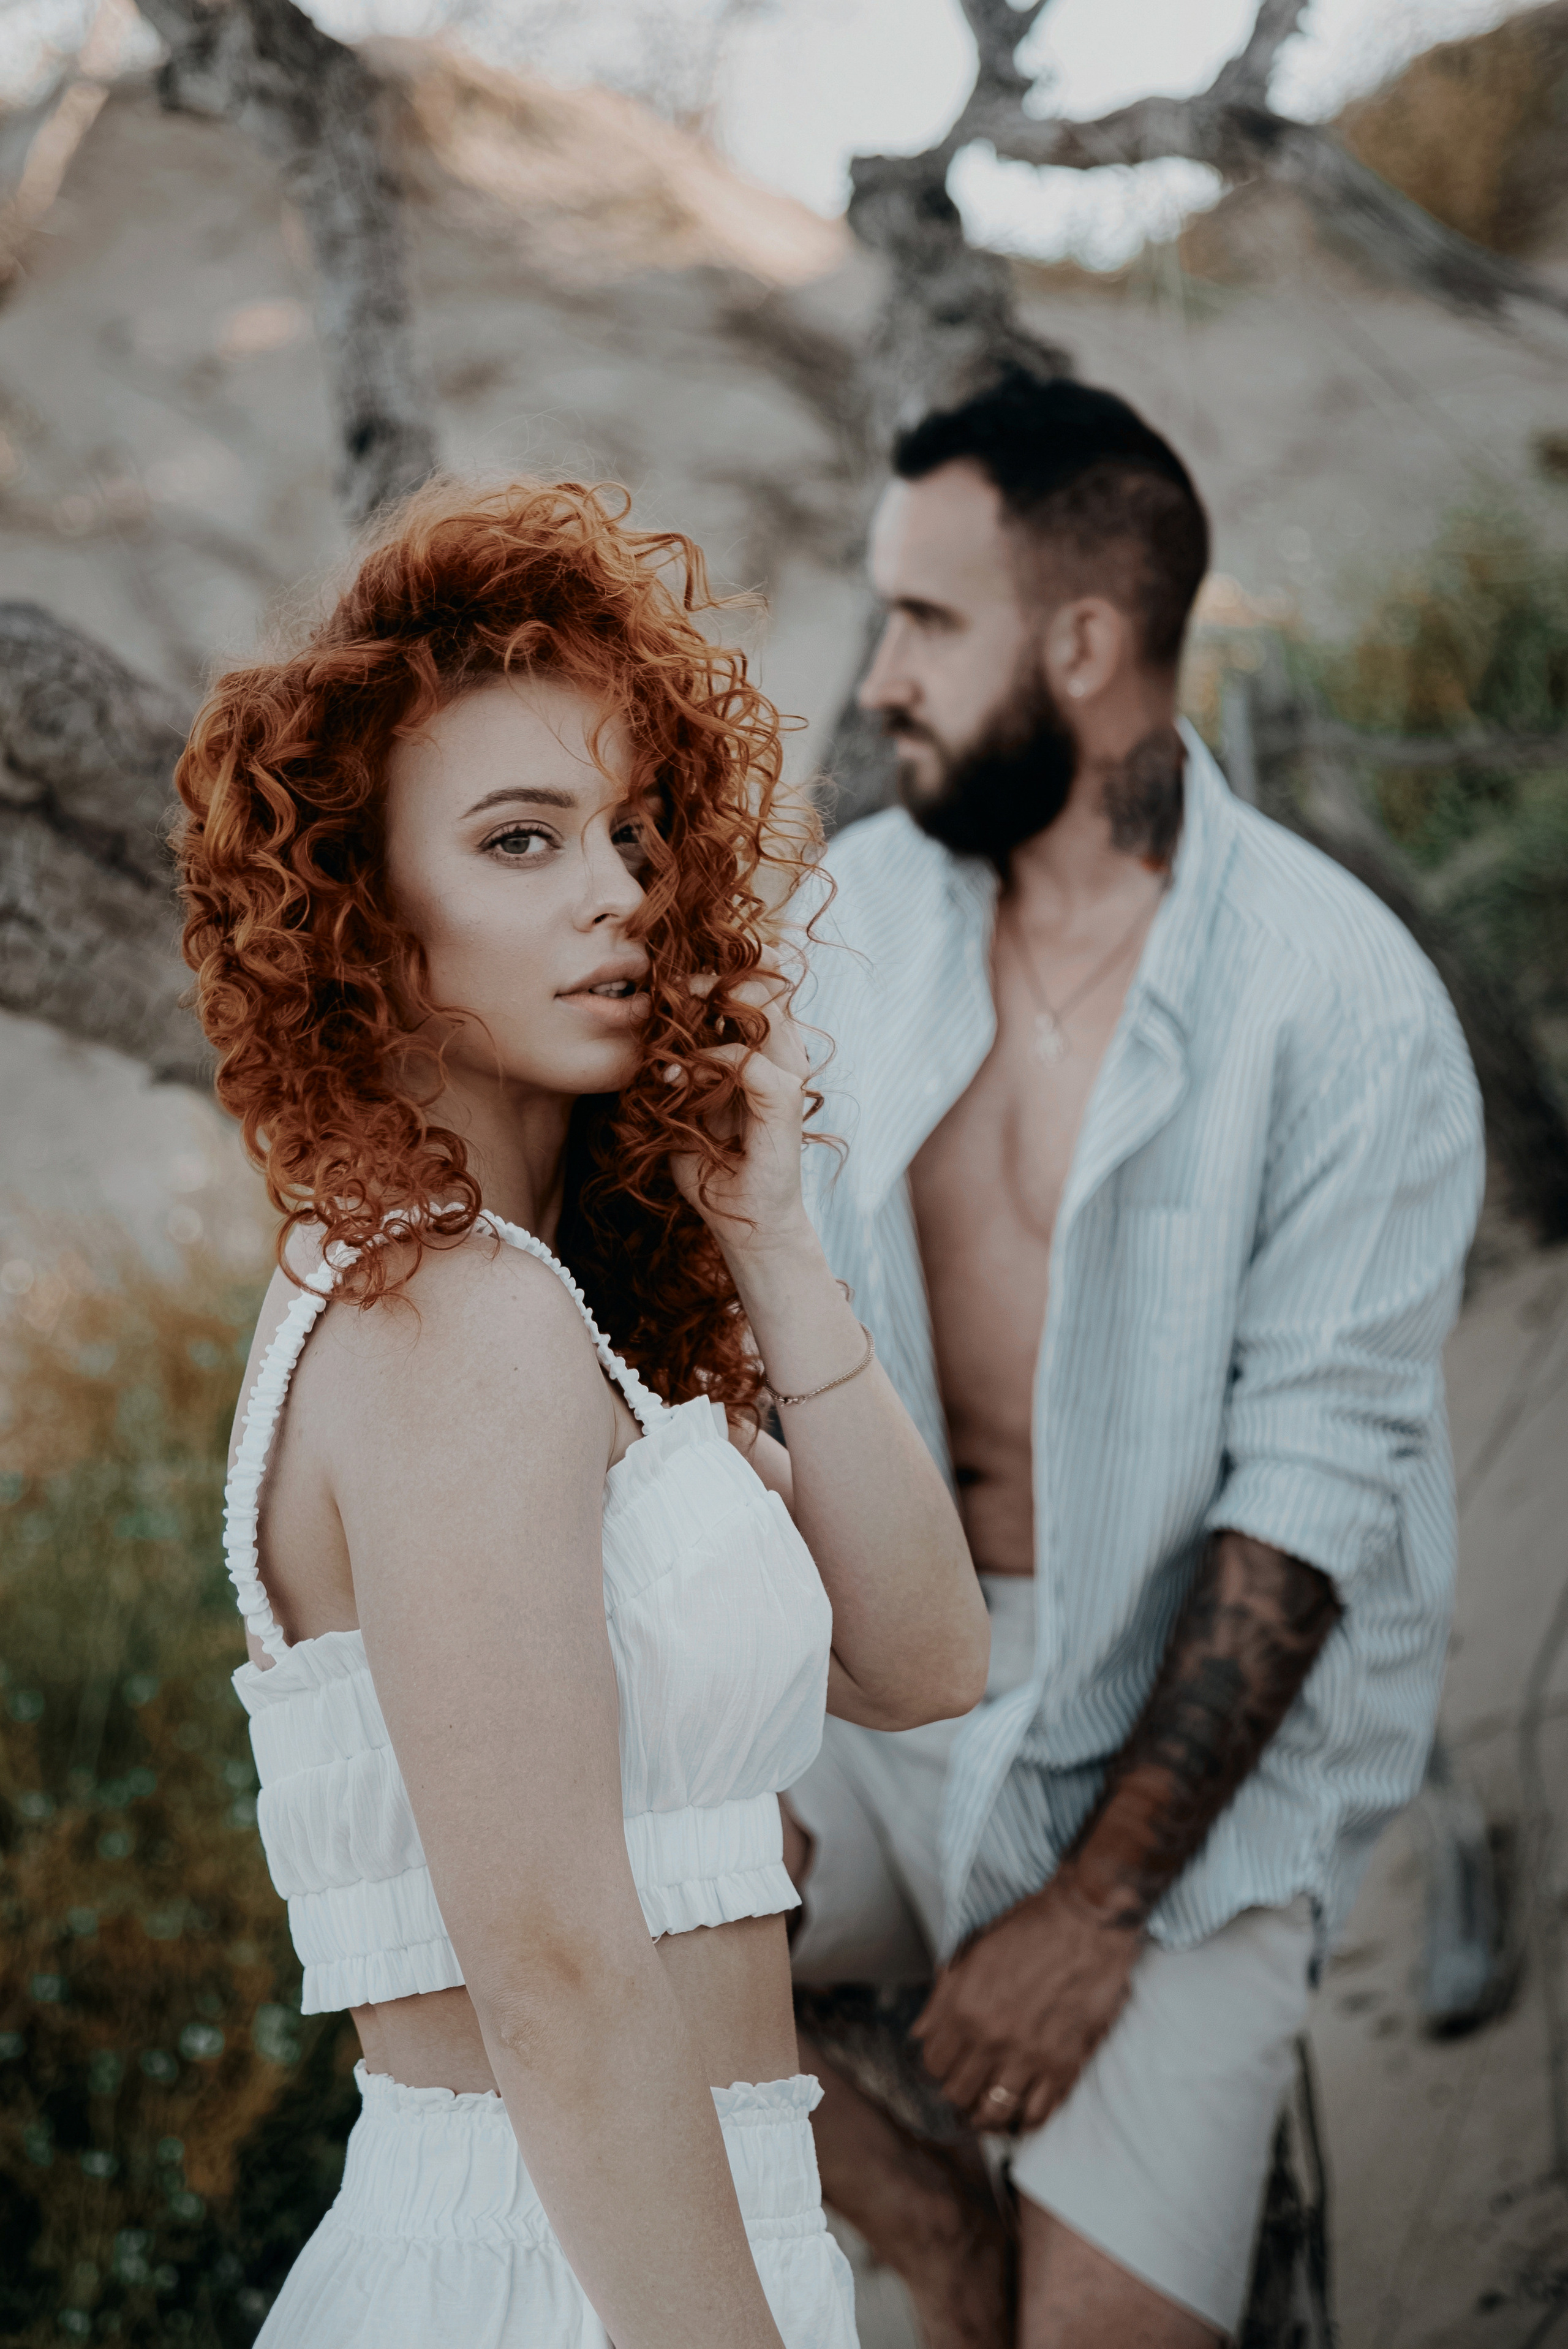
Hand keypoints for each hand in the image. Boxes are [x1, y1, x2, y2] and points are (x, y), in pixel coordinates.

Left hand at [666, 972, 812, 1270]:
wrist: (745, 1221)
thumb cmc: (713, 1162)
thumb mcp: (686, 1100)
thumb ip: (678, 1063)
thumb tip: (647, 1026)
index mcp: (766, 1049)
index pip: (756, 983)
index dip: (719, 968)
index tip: (669, 977)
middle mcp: (785, 1055)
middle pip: (766, 983)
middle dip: (715, 975)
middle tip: (670, 986)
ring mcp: (789, 1078)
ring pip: (765, 1011)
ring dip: (714, 1004)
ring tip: (672, 1013)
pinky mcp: (784, 1105)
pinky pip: (747, 1063)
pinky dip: (707, 1061)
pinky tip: (671, 1077)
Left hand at [910, 1867, 1140, 2134]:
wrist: (1085, 1922)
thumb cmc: (1029, 1929)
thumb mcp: (972, 1950)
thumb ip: (943, 1995)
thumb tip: (919, 2032)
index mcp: (963, 2007)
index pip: (933, 2063)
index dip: (936, 2067)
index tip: (947, 2065)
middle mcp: (991, 2037)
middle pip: (959, 2094)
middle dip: (958, 2094)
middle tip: (968, 2087)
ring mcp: (1028, 2055)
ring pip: (994, 2113)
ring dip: (988, 2116)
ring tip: (990, 2110)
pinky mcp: (1064, 2064)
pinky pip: (1038, 2113)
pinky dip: (1026, 2119)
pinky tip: (1023, 2110)